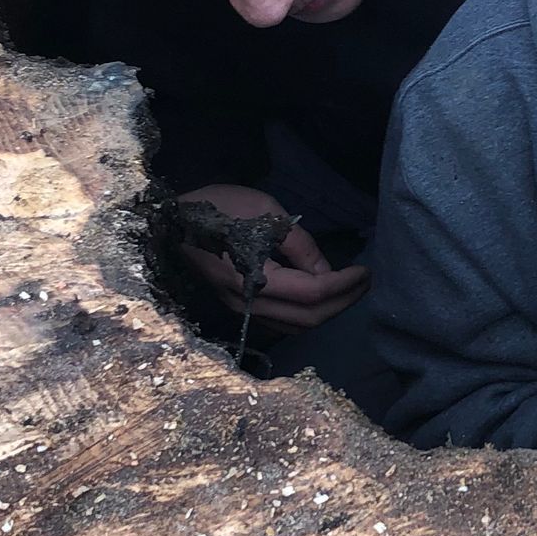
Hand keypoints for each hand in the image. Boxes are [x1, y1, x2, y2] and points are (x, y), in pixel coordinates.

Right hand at [178, 183, 368, 330]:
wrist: (171, 220)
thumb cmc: (219, 208)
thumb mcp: (265, 213)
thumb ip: (299, 245)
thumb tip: (328, 271)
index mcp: (253, 276)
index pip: (312, 293)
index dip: (345, 285)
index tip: (365, 271)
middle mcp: (246, 302)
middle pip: (308, 318)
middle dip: (343, 302)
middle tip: (364, 283)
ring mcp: (238, 309)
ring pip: (295, 327)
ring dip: (326, 313)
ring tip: (347, 290)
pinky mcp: (235, 307)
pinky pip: (279, 324)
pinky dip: (305, 316)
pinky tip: (317, 298)